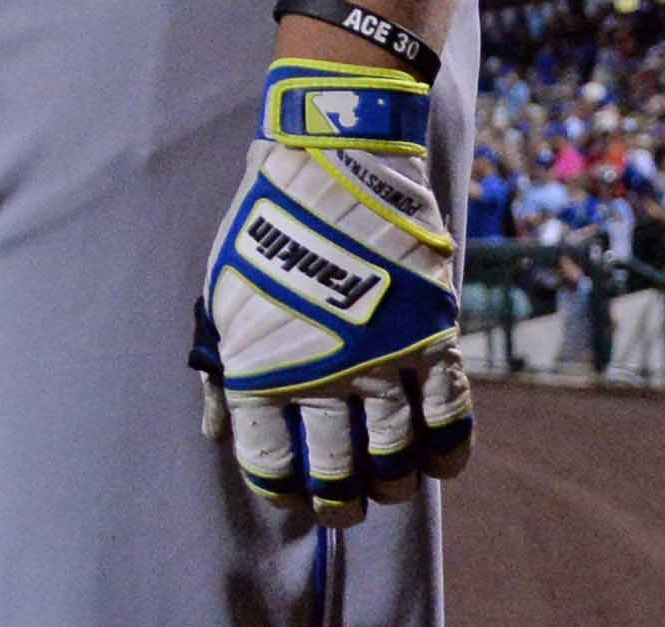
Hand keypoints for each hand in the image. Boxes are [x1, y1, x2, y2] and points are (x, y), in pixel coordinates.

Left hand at [193, 60, 472, 525]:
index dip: (280, 488)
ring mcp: (382, 357)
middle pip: (336, 470)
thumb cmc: (265, 224)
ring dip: (392, 480)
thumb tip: (214, 432)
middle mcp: (321, 373)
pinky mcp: (431, 336)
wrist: (332, 157)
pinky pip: (450, 413)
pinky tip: (441, 463)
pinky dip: (450, 447)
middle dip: (339, 500)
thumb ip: (221, 368)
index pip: (269, 460)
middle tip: (342, 505)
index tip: (289, 492)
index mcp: (259, 367)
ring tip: (387, 486)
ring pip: (395, 452)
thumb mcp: (222, 293)